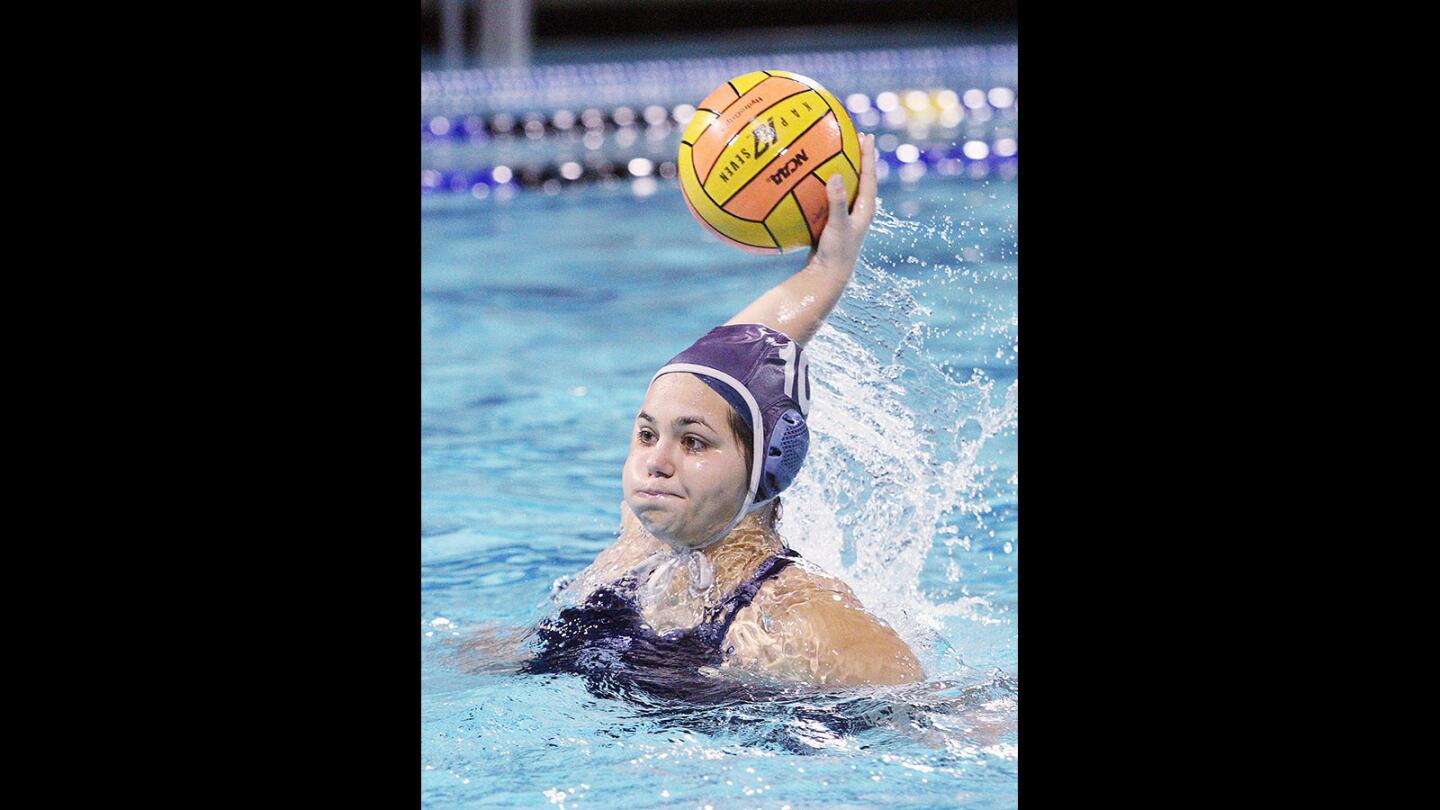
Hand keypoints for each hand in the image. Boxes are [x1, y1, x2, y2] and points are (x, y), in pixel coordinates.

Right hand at [809, 132, 877, 273]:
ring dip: (842, 170)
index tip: (865, 136)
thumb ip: (837, 202)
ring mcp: (847, 218)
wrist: (829, 277)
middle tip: (852, 137)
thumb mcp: (837, 226)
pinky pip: (831, 199)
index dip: (868, 155)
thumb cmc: (837, 254)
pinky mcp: (834, 223)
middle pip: (861, 178)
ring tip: (833, 153)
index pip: (869, 176)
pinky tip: (810, 181)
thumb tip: (834, 176)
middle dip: (858, 158)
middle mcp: (859, 211)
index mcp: (865, 209)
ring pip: (847, 188)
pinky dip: (824, 187)